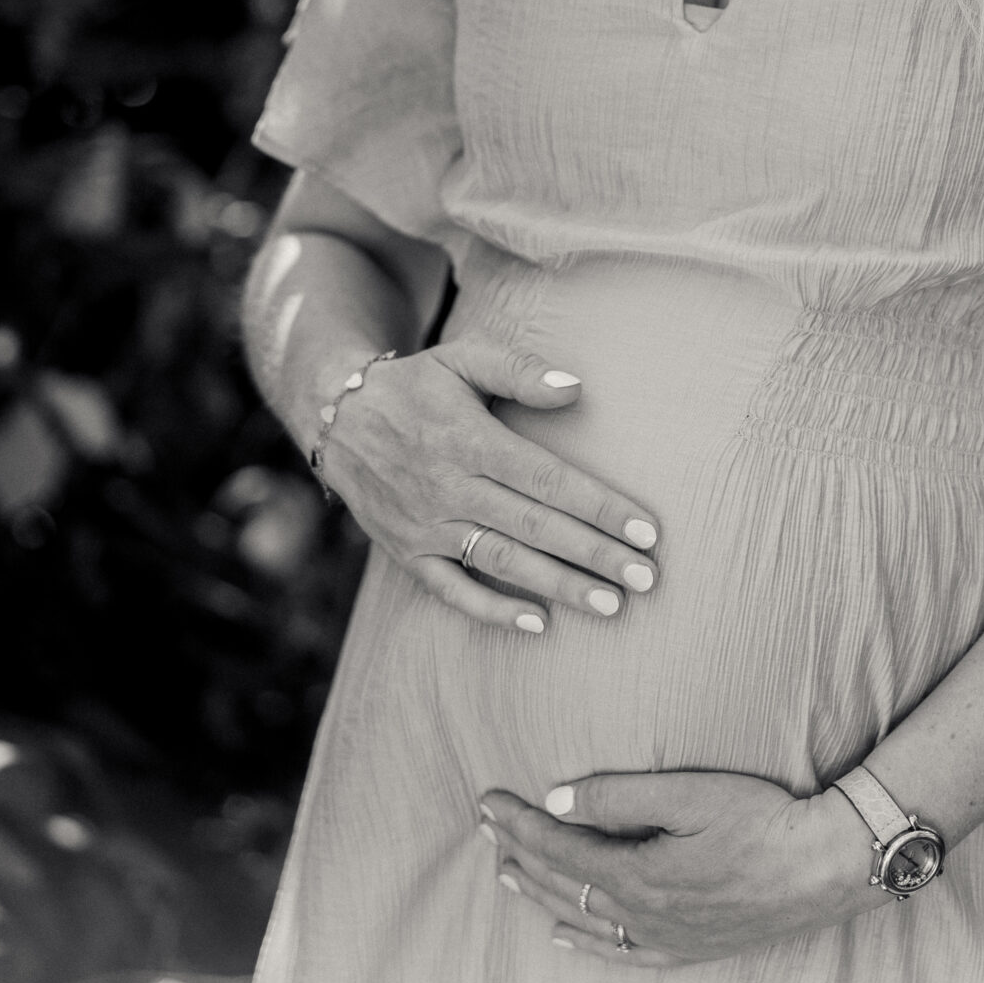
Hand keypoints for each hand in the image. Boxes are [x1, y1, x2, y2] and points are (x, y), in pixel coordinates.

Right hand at [323, 333, 660, 634]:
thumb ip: (520, 371)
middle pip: (535, 527)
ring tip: (612, 605)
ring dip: (559, 587)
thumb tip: (576, 389)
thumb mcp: (463, 357)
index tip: (647, 531)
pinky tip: (538, 625)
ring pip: (501, 563)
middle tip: (647, 579)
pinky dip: (492, 611)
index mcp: (470, 439)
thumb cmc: (417, 384)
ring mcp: (426, 525)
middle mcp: (449, 487)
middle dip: (594, 555)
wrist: (336, 415)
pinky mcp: (405, 552)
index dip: (599, 507)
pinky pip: (450, 590)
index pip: (548, 479)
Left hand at [479, 771, 884, 965]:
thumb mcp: (688, 794)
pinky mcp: (690, 949)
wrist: (824, 869)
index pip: (558, 848)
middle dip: (519, 854)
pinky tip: (565, 939)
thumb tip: (557, 801)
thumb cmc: (762, 820)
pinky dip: (586, 945)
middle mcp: (642, 916)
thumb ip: (618, 796)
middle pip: (562, 885)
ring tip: (508, 875)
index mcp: (636, 875)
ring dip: (540, 895)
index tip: (486, 802)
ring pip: (583, 920)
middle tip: (485, 830)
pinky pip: (622, 954)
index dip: (518, 824)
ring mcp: (665, 938)